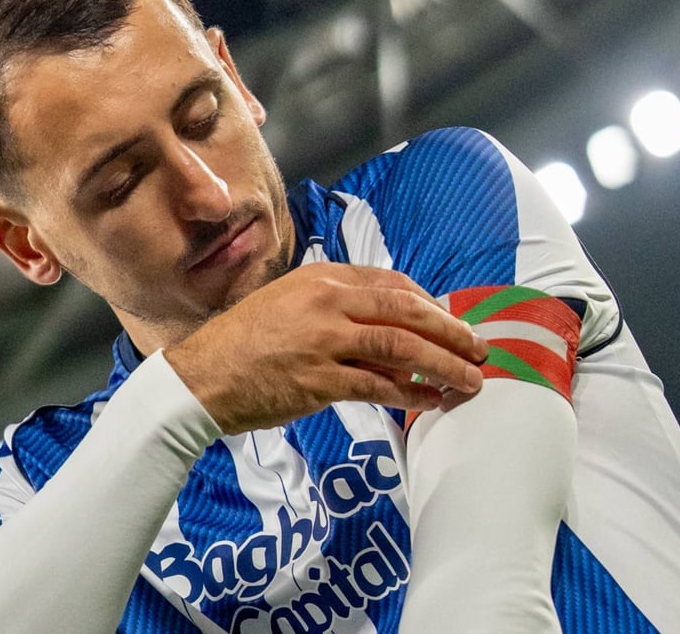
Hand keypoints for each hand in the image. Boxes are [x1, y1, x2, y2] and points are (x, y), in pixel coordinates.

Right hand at [164, 263, 487, 434]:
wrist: (200, 377)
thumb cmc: (239, 344)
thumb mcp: (283, 304)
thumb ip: (328, 305)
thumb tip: (378, 322)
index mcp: (319, 278)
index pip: (391, 282)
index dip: (430, 302)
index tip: (449, 320)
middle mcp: (326, 303)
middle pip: (407, 311)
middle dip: (451, 331)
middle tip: (480, 348)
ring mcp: (324, 341)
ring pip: (402, 349)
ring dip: (443, 366)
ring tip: (469, 380)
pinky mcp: (320, 381)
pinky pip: (380, 387)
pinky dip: (411, 395)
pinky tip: (429, 402)